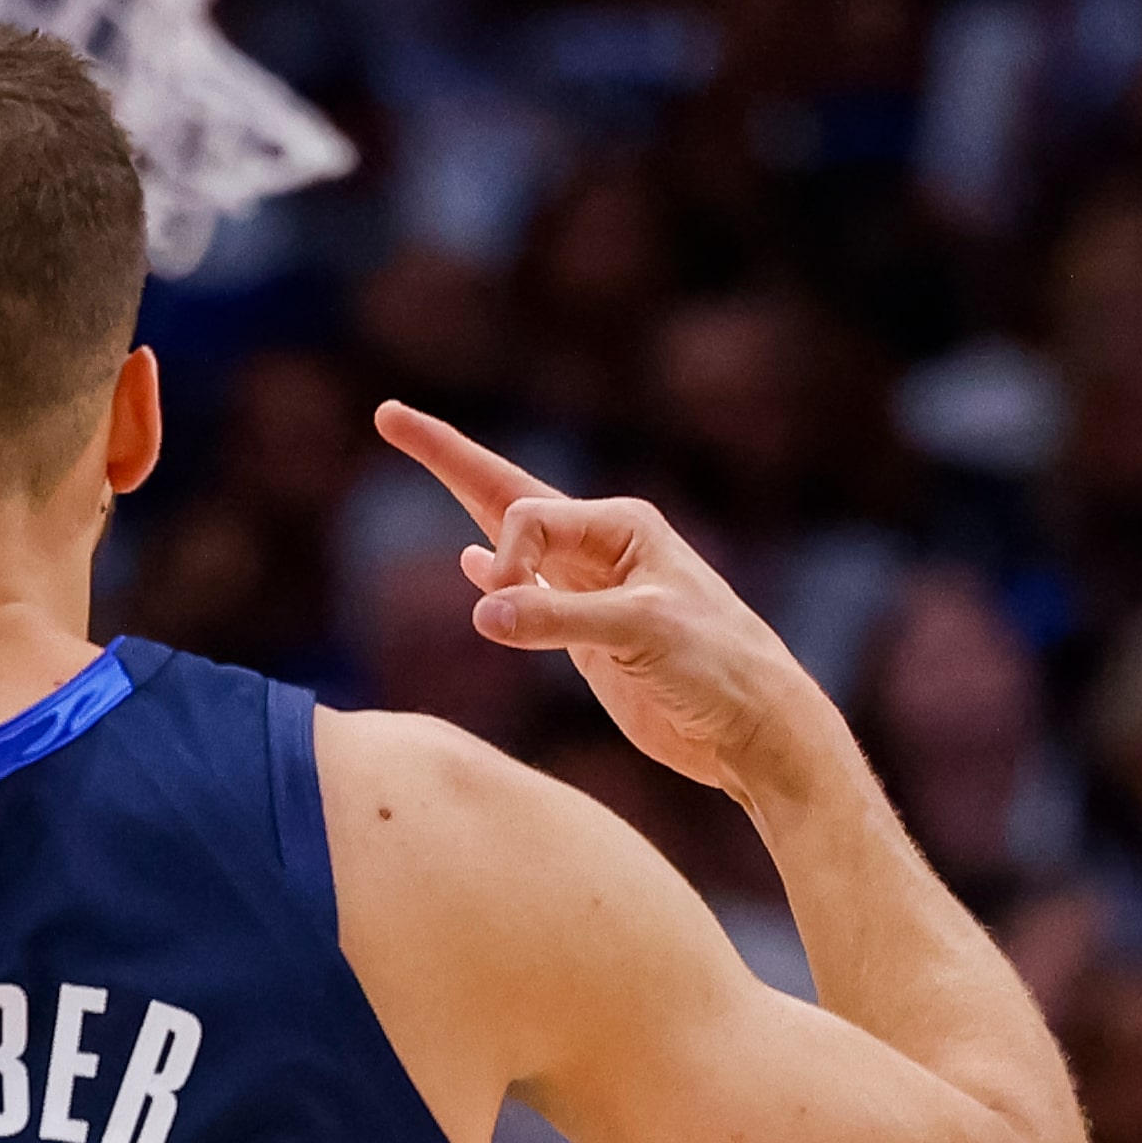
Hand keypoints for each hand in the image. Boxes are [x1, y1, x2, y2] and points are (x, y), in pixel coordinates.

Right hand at [375, 401, 835, 803]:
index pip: (526, 517)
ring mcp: (591, 588)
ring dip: (465, 507)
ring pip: (511, 539)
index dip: (505, 557)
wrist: (752, 727)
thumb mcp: (640, 631)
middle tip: (389, 415)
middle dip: (447, 455)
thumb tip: (482, 610)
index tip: (503, 606)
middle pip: (505, 493)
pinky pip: (525, 591)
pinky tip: (471, 568)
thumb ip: (558, 618)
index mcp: (622, 524)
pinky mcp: (586, 632)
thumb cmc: (716, 667)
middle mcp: (603, 545)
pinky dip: (493, 577)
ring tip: (424, 453)